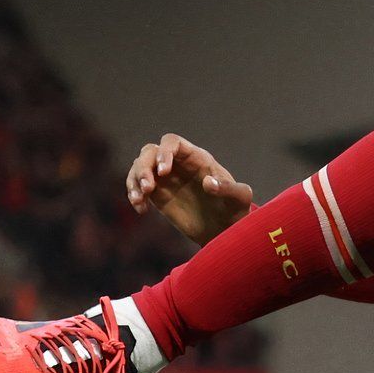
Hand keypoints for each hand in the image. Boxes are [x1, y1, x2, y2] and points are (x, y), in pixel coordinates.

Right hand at [126, 134, 256, 244]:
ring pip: (140, 166)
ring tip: (140, 199)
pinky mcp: (158, 194)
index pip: (172, 142)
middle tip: (147, 188)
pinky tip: (141, 209)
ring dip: (134, 180)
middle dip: (144, 166)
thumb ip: (228, 189)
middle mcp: (179, 164)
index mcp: (197, 158)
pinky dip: (134, 195)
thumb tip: (209, 182)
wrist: (224, 230)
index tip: (163, 172)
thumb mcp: (239, 198)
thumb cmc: (235, 209)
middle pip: (150, 151)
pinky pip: (137, 186)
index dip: (164, 152)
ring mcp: (166, 178)